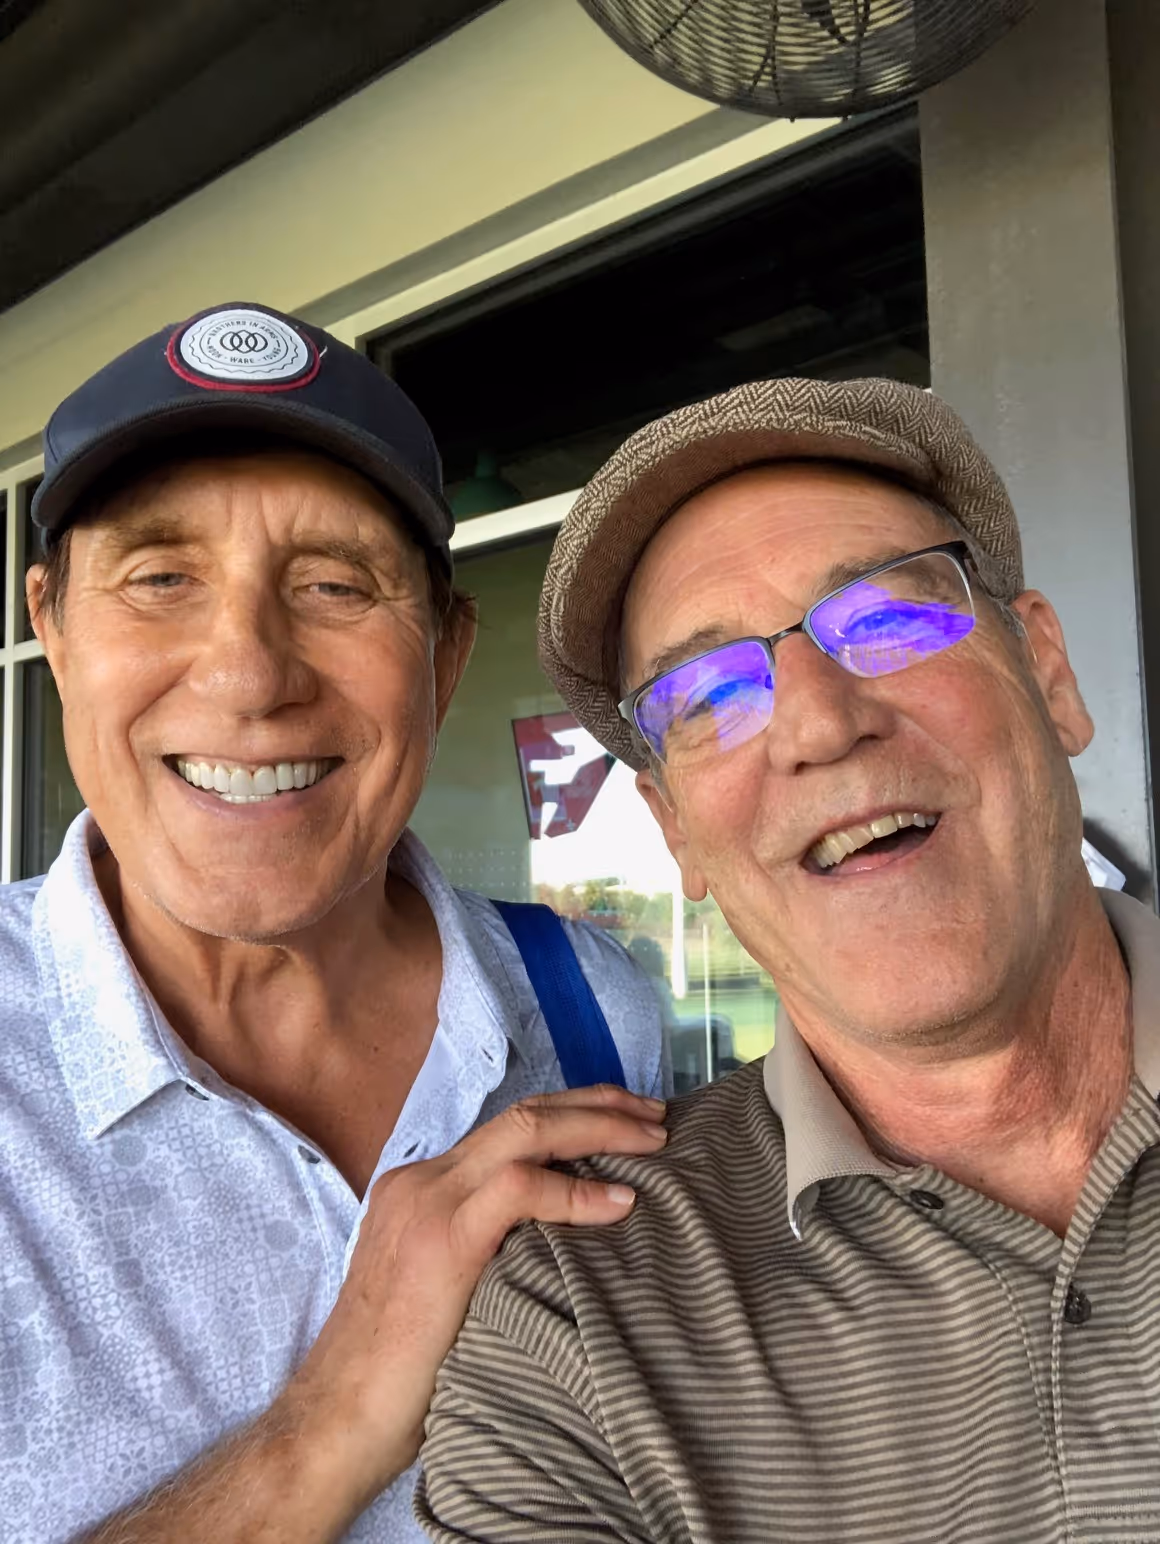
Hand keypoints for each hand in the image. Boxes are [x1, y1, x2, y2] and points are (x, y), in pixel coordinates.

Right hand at [278, 1085, 666, 1516]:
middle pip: (524, 1112)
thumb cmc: (399, 1375)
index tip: (626, 1123)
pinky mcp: (441, 1238)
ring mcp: (428, 1201)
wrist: (338, 1418)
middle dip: (598, 1105)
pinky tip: (618, 1202)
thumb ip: (491, 1249)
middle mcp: (423, 1179)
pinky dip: (576, 1190)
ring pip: (526, 1131)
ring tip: (653, 1140)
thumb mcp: (449, 1288)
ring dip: (599, 1128)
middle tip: (656, 1115)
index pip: (508, 1128)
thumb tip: (563, 1243)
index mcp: (422, 1187)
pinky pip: (519, 1188)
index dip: (573, 1115)